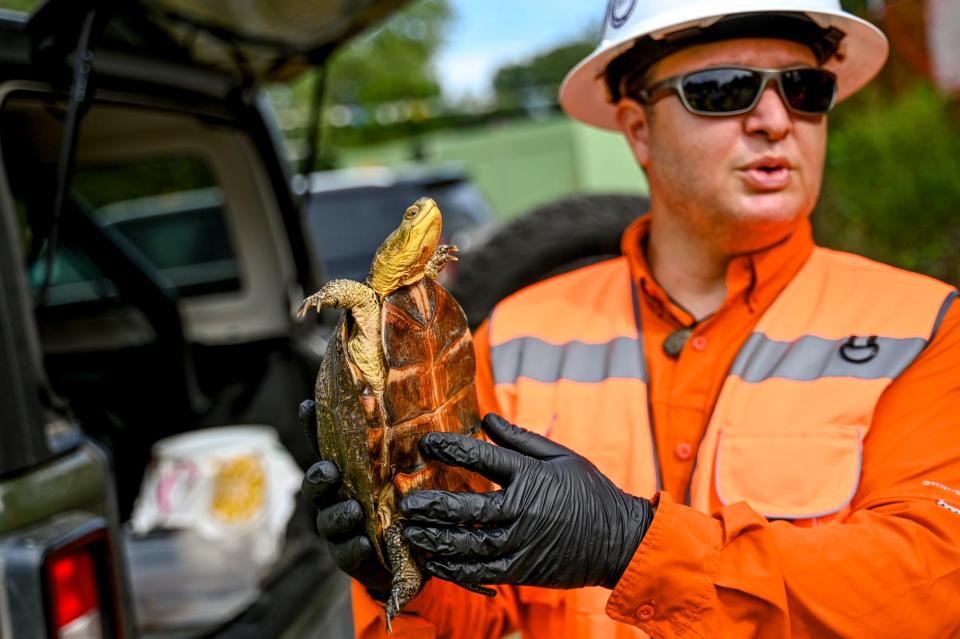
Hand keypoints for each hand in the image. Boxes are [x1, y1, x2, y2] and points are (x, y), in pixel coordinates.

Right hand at [299, 400, 391, 595]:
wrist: (410, 557)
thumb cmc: (406, 505)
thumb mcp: (407, 475)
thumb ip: (407, 452)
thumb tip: (427, 413)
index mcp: (349, 471)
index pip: (327, 446)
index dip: (313, 426)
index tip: (307, 405)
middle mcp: (337, 496)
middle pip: (317, 483)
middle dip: (319, 476)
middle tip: (331, 471)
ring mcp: (339, 528)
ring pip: (328, 519)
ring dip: (339, 514)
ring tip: (355, 511)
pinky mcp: (349, 556)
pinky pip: (346, 552)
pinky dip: (354, 547)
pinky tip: (365, 543)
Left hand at [399, 414, 653, 589]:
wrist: (619, 540)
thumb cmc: (590, 492)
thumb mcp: (560, 456)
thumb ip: (520, 438)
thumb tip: (486, 419)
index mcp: (530, 477)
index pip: (480, 458)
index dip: (449, 448)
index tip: (425, 443)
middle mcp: (521, 510)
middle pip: (467, 507)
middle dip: (432, 504)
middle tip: (406, 503)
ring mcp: (520, 543)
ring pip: (468, 543)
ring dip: (436, 538)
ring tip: (411, 533)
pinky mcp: (522, 568)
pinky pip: (481, 571)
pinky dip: (455, 568)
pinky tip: (435, 562)